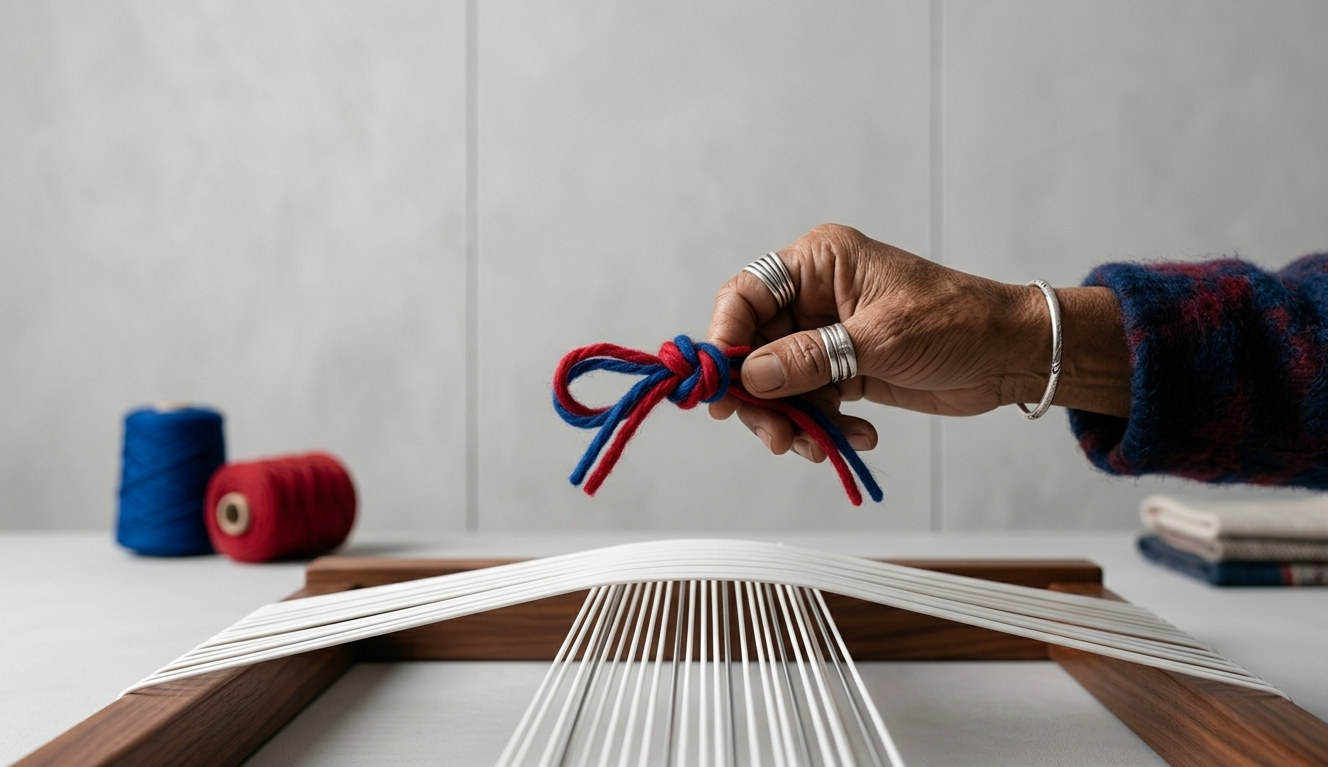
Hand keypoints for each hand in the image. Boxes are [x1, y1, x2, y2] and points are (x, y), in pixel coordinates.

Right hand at [706, 224, 1129, 461]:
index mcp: (820, 263)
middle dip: (759, 396)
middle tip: (773, 435)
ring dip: (791, 420)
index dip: (725, 338)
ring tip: (816, 446)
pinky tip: (857, 435)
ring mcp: (826, 336)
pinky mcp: (842, 369)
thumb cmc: (958, 322)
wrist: (1010, 356)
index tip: (721, 384)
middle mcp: (815, 296)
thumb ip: (811, 358)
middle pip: (753, 348)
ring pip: (776, 383)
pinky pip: (809, 402)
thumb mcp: (881, 339)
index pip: (746, 294)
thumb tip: (752, 376)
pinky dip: (823, 426)